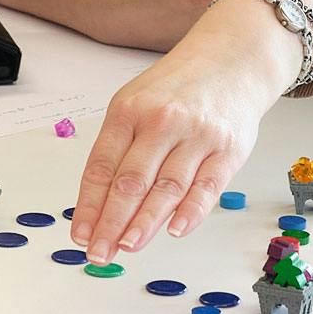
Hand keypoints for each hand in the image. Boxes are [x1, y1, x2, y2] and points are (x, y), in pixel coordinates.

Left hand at [70, 0, 295, 263]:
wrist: (232, 60)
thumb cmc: (177, 89)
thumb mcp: (136, 104)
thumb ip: (120, 150)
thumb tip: (100, 207)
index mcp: (128, 110)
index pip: (101, 167)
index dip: (89, 206)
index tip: (80, 236)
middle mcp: (161, 121)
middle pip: (130, 182)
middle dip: (111, 223)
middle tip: (99, 253)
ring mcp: (197, 135)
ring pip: (166, 188)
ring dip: (145, 223)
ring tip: (127, 247)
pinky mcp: (229, 148)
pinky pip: (207, 187)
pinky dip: (191, 212)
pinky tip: (175, 231)